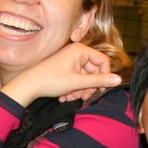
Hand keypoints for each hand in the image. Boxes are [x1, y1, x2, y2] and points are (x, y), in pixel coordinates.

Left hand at [2, 42, 121, 105]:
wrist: (29, 85)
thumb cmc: (51, 81)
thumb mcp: (78, 82)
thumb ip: (99, 81)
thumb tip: (118, 80)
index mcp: (81, 50)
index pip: (103, 61)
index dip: (104, 76)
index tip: (100, 90)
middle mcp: (77, 52)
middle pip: (94, 70)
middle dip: (89, 86)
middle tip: (82, 98)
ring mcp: (71, 59)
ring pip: (86, 77)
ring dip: (80, 90)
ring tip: (70, 98)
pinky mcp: (66, 67)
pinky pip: (77, 78)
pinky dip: (74, 88)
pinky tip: (65, 96)